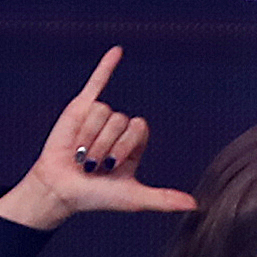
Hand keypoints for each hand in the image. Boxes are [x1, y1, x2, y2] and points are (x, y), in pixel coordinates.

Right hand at [0, 49, 196, 230]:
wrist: (62, 189)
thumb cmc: (97, 196)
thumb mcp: (134, 197)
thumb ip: (163, 199)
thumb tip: (194, 205)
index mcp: (135, 145)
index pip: (140, 127)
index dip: (127, 144)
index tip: (113, 165)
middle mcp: (119, 129)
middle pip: (120, 119)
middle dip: (105, 142)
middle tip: (93, 162)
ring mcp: (99, 118)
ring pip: (101, 111)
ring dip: (89, 134)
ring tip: (80, 152)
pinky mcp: (80, 109)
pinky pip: (97, 82)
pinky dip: (107, 66)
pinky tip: (118, 51)